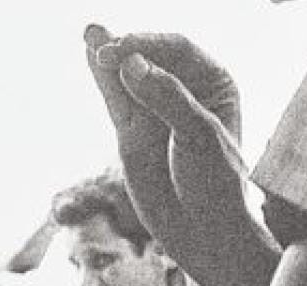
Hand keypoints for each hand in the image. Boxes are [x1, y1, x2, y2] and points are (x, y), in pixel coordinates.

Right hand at [83, 25, 245, 235]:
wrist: (204, 231)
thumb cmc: (216, 184)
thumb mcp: (199, 136)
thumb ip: (166, 98)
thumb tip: (130, 64)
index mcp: (215, 84)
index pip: (178, 49)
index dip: (150, 44)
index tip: (125, 51)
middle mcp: (185, 91)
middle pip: (150, 55)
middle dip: (126, 47)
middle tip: (103, 45)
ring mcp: (156, 111)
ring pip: (127, 75)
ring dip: (108, 54)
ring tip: (90, 32)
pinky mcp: (132, 132)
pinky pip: (114, 97)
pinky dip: (101, 78)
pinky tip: (90, 54)